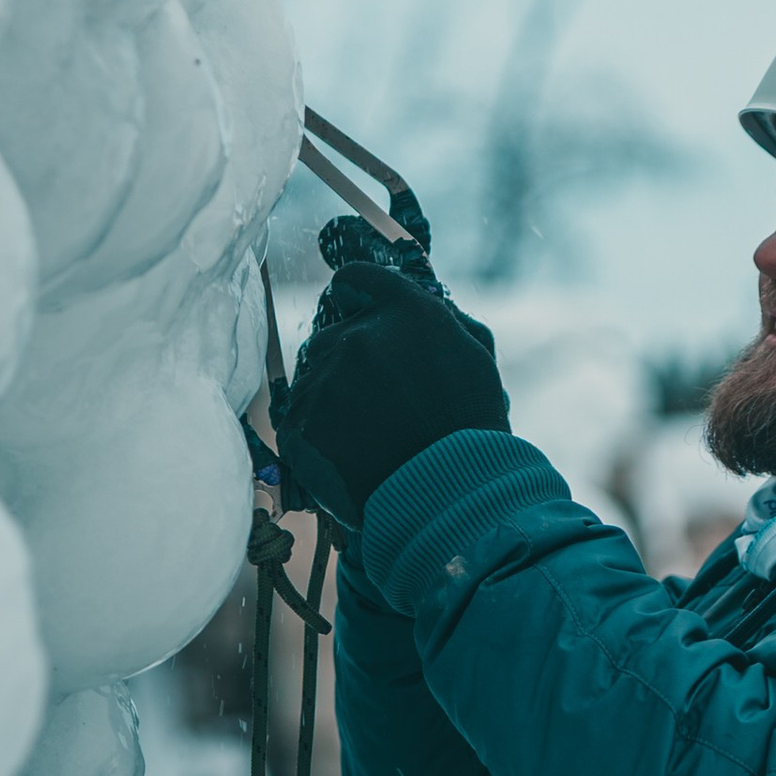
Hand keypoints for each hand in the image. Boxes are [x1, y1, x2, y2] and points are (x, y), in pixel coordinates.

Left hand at [277, 262, 509, 523]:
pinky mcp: (300, 424)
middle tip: (376, 400)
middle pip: (332, 335)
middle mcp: (358, 337)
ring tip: (366, 437)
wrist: (451, 497)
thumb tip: (416, 300)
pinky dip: (317, 436)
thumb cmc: (474, 429)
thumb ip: (442, 320)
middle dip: (349, 361)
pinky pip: (299, 420)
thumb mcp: (477, 357)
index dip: (355, 293)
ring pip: (313, 379)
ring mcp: (324, 380)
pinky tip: (347, 457)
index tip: (356, 308)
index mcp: (406, 313)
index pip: (358, 278)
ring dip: (332, 399)